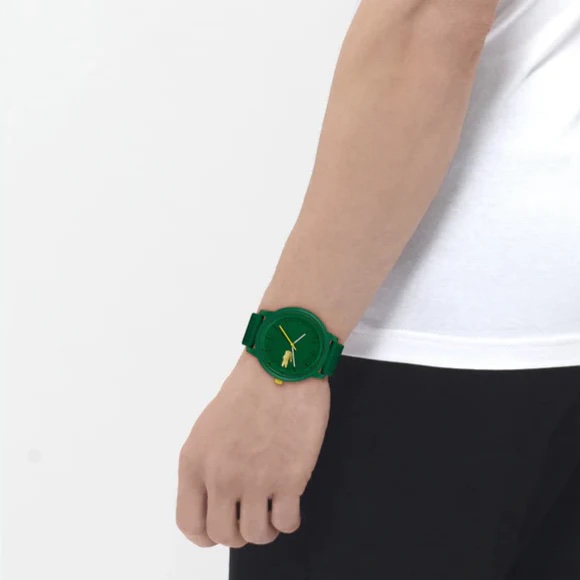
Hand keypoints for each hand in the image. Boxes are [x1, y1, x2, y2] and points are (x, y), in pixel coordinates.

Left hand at [176, 351, 329, 547]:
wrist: (281, 367)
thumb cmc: (249, 389)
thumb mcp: (208, 426)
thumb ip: (206, 464)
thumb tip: (214, 496)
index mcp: (195, 461)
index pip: (189, 522)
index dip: (205, 534)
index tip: (219, 530)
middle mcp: (221, 476)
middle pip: (224, 535)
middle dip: (238, 532)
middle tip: (250, 516)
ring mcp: (255, 479)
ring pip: (256, 535)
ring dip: (265, 528)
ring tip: (271, 510)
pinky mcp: (289, 478)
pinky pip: (286, 523)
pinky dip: (288, 520)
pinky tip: (290, 503)